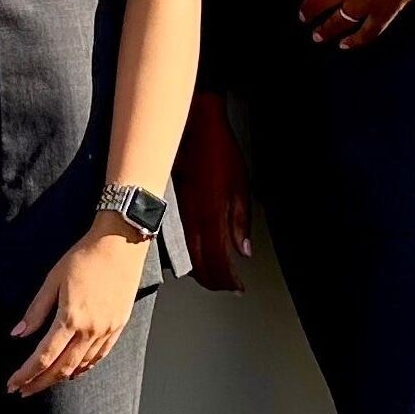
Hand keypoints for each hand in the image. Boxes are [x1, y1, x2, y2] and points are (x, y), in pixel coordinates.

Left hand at [9, 221, 149, 395]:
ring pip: (80, 366)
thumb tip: (18, 333)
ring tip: (43, 383)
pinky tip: (74, 372)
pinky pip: (99, 356)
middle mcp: (90, 330)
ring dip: (59, 378)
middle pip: (61, 368)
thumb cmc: (85, 257)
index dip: (26, 374)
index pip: (43, 357)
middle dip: (39, 383)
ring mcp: (106, 330)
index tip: (13, 383)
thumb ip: (36, 311)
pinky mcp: (118, 326)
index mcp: (70, 318)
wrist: (121, 245)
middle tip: (22, 390)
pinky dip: (84, 368)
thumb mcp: (53, 280)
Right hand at [178, 93, 252, 290]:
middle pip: (199, 264)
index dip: (227, 280)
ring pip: (187, 254)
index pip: (218, 261)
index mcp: (212, 214)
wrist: (193, 126)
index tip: (237, 288)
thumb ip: (240, 221)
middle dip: (214, 280)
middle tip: (227, 286)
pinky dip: (190, 253)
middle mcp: (191, 218)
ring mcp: (178, 213)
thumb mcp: (241, 185)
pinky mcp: (171, 206)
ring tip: (216, 275)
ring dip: (201, 269)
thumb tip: (243, 252)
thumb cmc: (220, 151)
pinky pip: (179, 239)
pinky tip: (198, 254)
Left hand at [299, 0, 414, 48]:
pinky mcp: (385, 11)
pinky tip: (345, 45)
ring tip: (318, 37)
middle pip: (316, 3)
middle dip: (308, 12)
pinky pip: (366, 33)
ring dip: (325, 31)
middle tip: (304, 18)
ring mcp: (364, 0)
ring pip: (337, 22)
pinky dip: (354, 42)